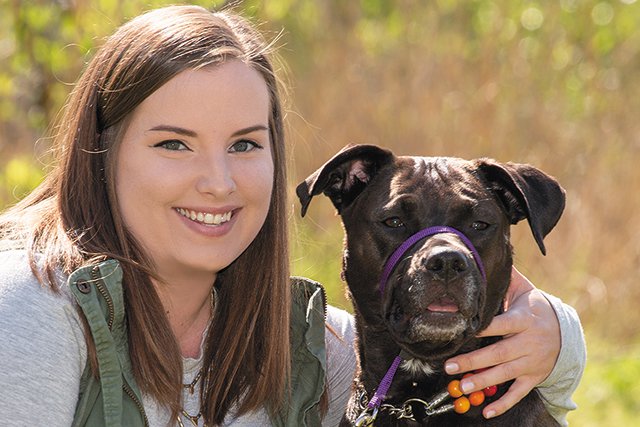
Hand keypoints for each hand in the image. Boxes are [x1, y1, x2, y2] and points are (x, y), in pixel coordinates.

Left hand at [444, 267, 560, 418]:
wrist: (567, 333)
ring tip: (460, 387)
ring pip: (505, 374)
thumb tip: (487, 256)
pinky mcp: (534, 377)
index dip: (484, 328)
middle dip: (473, 361)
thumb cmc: (536, 308)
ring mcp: (532, 362)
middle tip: (450, 366)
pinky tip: (487, 411)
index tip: (465, 330)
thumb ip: (508, 279)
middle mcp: (529, 342)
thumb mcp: (526, 291)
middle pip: (498, 353)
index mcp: (525, 319)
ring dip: (482, 381)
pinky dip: (503, 403)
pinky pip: (518, 392)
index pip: (502, 324)